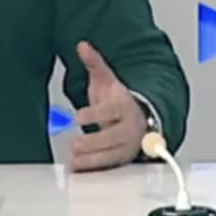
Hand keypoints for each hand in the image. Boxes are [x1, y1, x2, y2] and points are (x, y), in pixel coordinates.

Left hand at [68, 41, 146, 171]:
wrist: (141, 120)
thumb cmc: (120, 101)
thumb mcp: (107, 80)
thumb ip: (94, 64)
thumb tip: (82, 46)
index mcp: (124, 106)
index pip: (112, 110)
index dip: (96, 113)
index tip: (79, 116)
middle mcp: (128, 128)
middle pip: (113, 137)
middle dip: (94, 142)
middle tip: (75, 144)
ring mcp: (126, 146)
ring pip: (111, 156)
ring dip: (92, 159)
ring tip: (73, 160)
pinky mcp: (121, 159)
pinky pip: (108, 167)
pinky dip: (93, 169)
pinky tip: (78, 168)